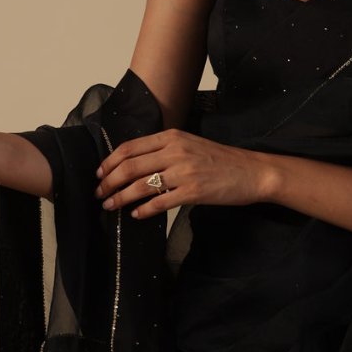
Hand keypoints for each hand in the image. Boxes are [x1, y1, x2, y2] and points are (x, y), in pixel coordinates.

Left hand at [93, 128, 270, 219]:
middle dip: (108, 182)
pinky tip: (135, 215)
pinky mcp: (192, 192)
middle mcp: (175, 151)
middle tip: (99, 194)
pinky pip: (159, 203)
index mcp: (171, 136)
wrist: (252, 171)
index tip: (100, 174)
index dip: (109, 162)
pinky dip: (142, 210)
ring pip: (140, 186)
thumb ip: (163, 149)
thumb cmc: (220, 159)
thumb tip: (133, 163)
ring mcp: (184, 172)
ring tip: (110, 206)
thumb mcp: (189, 144)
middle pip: (129, 167)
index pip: (129, 147)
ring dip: (120, 198)